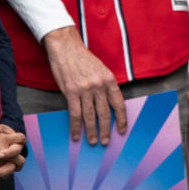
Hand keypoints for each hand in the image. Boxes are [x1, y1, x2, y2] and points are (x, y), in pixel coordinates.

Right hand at [42, 26, 126, 144]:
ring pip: (90, 116)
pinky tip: (76, 135)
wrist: (66, 48)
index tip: (122, 130)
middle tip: (106, 141)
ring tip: (93, 141)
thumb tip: (108, 104)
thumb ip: (105, 85)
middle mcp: (99, 85)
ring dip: (91, 131)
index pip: (119, 103)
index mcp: (109, 79)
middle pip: (105, 113)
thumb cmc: (83, 59)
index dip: (121, 119)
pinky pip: (75, 114)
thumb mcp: (101, 70)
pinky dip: (75, 126)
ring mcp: (85, 89)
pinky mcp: (71, 92)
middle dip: (106, 129)